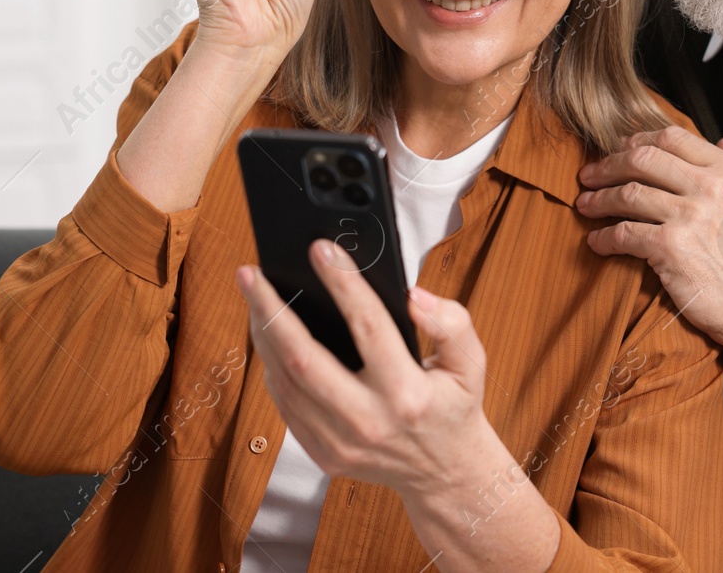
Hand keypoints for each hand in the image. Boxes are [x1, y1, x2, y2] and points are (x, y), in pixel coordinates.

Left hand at [235, 242, 503, 496]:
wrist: (443, 474)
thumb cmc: (454, 406)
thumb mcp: (471, 363)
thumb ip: (452, 324)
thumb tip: (413, 295)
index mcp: (408, 394)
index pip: (368, 326)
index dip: (342, 282)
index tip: (320, 249)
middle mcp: (368, 421)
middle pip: (303, 359)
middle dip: (271, 310)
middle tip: (251, 273)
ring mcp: (340, 443)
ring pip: (285, 381)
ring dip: (263, 335)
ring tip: (254, 297)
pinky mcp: (323, 454)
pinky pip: (285, 404)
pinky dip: (272, 366)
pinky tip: (268, 338)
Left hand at [577, 126, 722, 361]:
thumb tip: (722, 141)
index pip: (671, 137)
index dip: (636, 141)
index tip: (618, 150)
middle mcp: (708, 187)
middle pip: (641, 159)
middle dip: (608, 164)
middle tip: (589, 175)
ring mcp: (688, 216)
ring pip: (627, 194)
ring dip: (598, 199)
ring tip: (584, 205)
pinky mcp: (670, 248)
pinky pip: (623, 234)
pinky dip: (603, 237)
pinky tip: (595, 241)